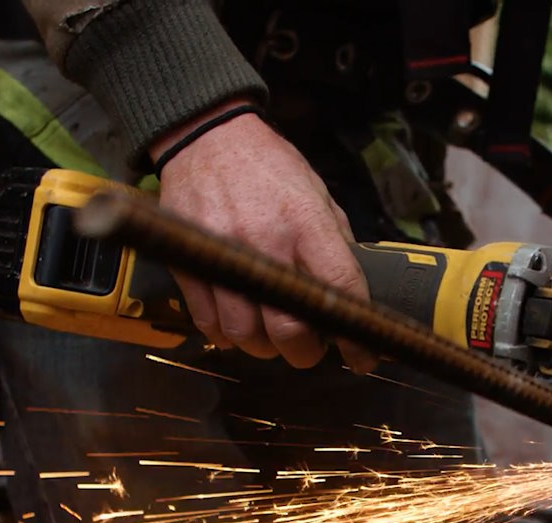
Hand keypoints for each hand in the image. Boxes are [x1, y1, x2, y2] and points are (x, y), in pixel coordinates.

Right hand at [151, 101, 376, 371]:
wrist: (207, 137)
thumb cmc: (268, 166)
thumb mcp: (317, 194)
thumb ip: (335, 244)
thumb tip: (351, 295)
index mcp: (306, 224)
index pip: (339, 293)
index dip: (355, 337)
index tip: (361, 357)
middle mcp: (265, 244)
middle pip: (288, 330)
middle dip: (304, 352)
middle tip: (308, 349)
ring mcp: (223, 257)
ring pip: (246, 335)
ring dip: (264, 347)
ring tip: (271, 335)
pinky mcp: (190, 264)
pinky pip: (209, 322)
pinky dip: (227, 335)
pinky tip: (240, 323)